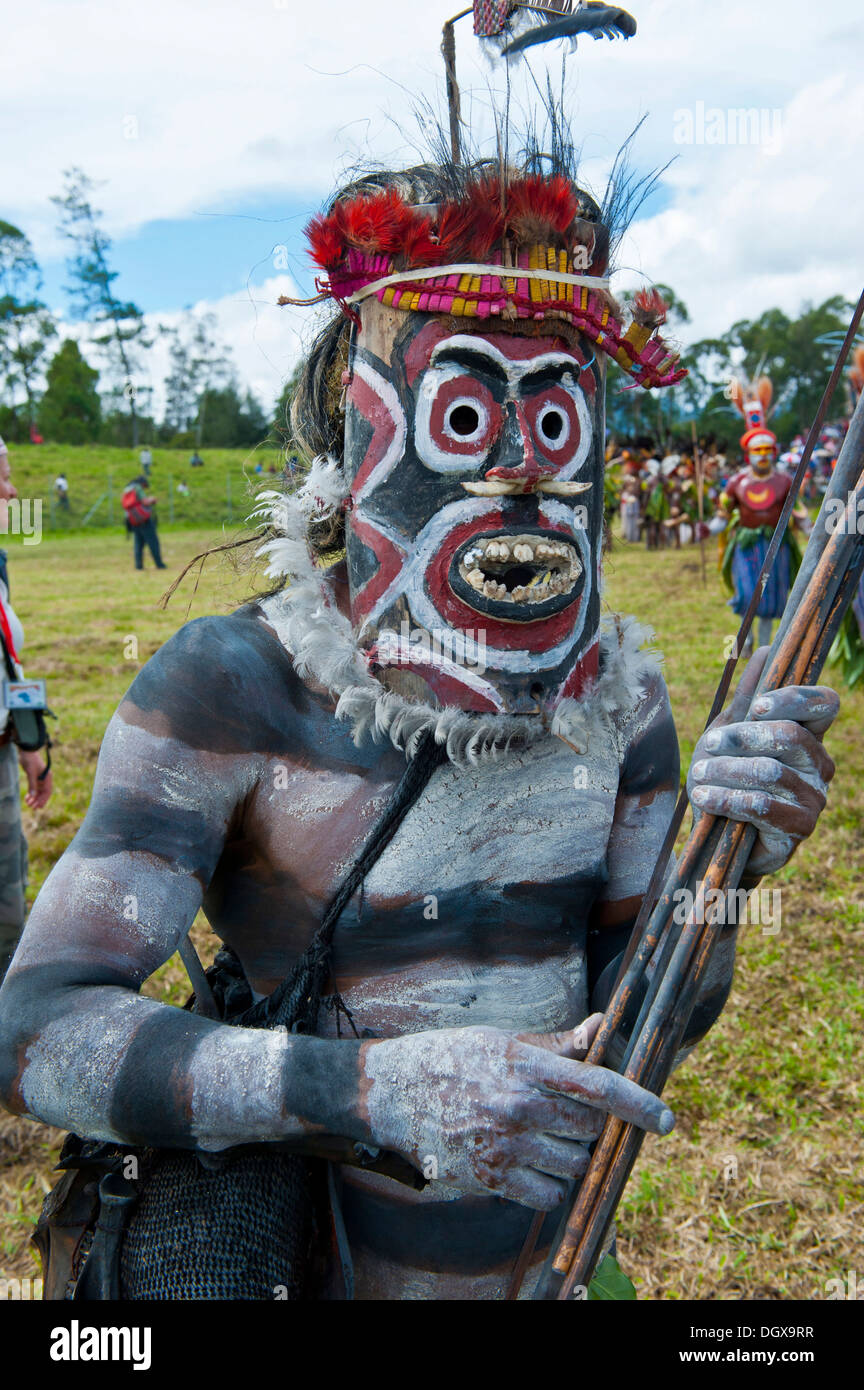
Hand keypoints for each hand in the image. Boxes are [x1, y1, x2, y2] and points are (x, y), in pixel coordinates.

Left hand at [18, 750, 52, 809]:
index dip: (43, 800)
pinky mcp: (35, 778)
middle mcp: (45, 779)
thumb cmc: (30, 760)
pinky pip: (34, 788)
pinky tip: (27, 798)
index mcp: (47, 777)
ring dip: (34, 798)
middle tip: (32, 807)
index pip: (48, 791)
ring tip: (28, 804)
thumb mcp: (31, 773)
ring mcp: (40, 779)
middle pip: (43, 793)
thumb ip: (32, 784)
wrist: (26, 751)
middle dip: (38, 800)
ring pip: (39, 792)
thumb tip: (33, 796)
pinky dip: (31, 793)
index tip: (38, 806)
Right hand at [358, 1015, 673, 1209]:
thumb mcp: (502, 1040)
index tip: (665, 1119)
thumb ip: (556, 1044)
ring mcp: (504, 1146)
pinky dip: (550, 1185)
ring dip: (573, 1156)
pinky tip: (534, 1163)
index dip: (637, 1102)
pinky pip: (546, 1195)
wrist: (390, 1093)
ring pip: (573, 1164)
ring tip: (548, 1137)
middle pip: (590, 1130)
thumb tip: (601, 1027)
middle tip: (579, 1117)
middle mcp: (518, 1106)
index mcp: (524, 1066)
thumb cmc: (450, 1057)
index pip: (595, 1085)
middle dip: (596, 1127)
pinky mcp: (490, 1177)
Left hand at [688, 647, 837, 875]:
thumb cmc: (728, 778)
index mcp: (810, 735)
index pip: (825, 703)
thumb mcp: (730, 734)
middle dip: (743, 737)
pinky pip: (763, 806)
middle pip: (792, 736)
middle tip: (709, 745)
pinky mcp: (799, 829)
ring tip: (698, 776)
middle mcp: (820, 765)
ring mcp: (814, 798)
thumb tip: (766, 649)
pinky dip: (727, 798)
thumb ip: (747, 698)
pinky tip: (704, 797)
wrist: (720, 836)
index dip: (793, 698)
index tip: (755, 706)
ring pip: (772, 772)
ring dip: (726, 771)